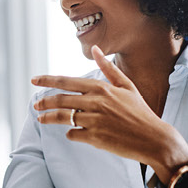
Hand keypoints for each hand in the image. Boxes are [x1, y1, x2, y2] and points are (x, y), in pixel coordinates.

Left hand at [31, 45, 187, 184]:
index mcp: (102, 88)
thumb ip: (108, 68)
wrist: (154, 138)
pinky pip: (73, 134)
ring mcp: (95, 120)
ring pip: (63, 117)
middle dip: (44, 102)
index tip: (34, 80)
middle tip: (36, 105)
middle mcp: (96, 102)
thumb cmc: (139, 112)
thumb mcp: (127, 86)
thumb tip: (96, 48)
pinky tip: (72, 133)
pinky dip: (70, 134)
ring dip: (49, 118)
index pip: (67, 81)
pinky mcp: (95, 137)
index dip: (47, 80)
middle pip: (60, 99)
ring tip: (41, 119)